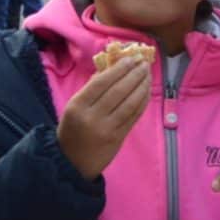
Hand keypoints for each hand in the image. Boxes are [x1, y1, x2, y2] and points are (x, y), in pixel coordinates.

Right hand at [58, 50, 151, 177]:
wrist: (72, 161)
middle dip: (134, 74)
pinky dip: (143, 101)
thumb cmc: (73, 128)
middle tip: (144, 63)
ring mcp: (107, 129)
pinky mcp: (118, 138)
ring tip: (148, 74)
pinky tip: (147, 91)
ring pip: (130, 103)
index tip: (131, 58)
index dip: (119, 69)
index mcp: (78, 105)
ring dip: (142, 86)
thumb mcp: (74, 106)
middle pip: (118, 91)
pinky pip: (134, 116)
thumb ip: (91, 88)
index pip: (101, 82)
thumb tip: (113, 66)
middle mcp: (92, 117)